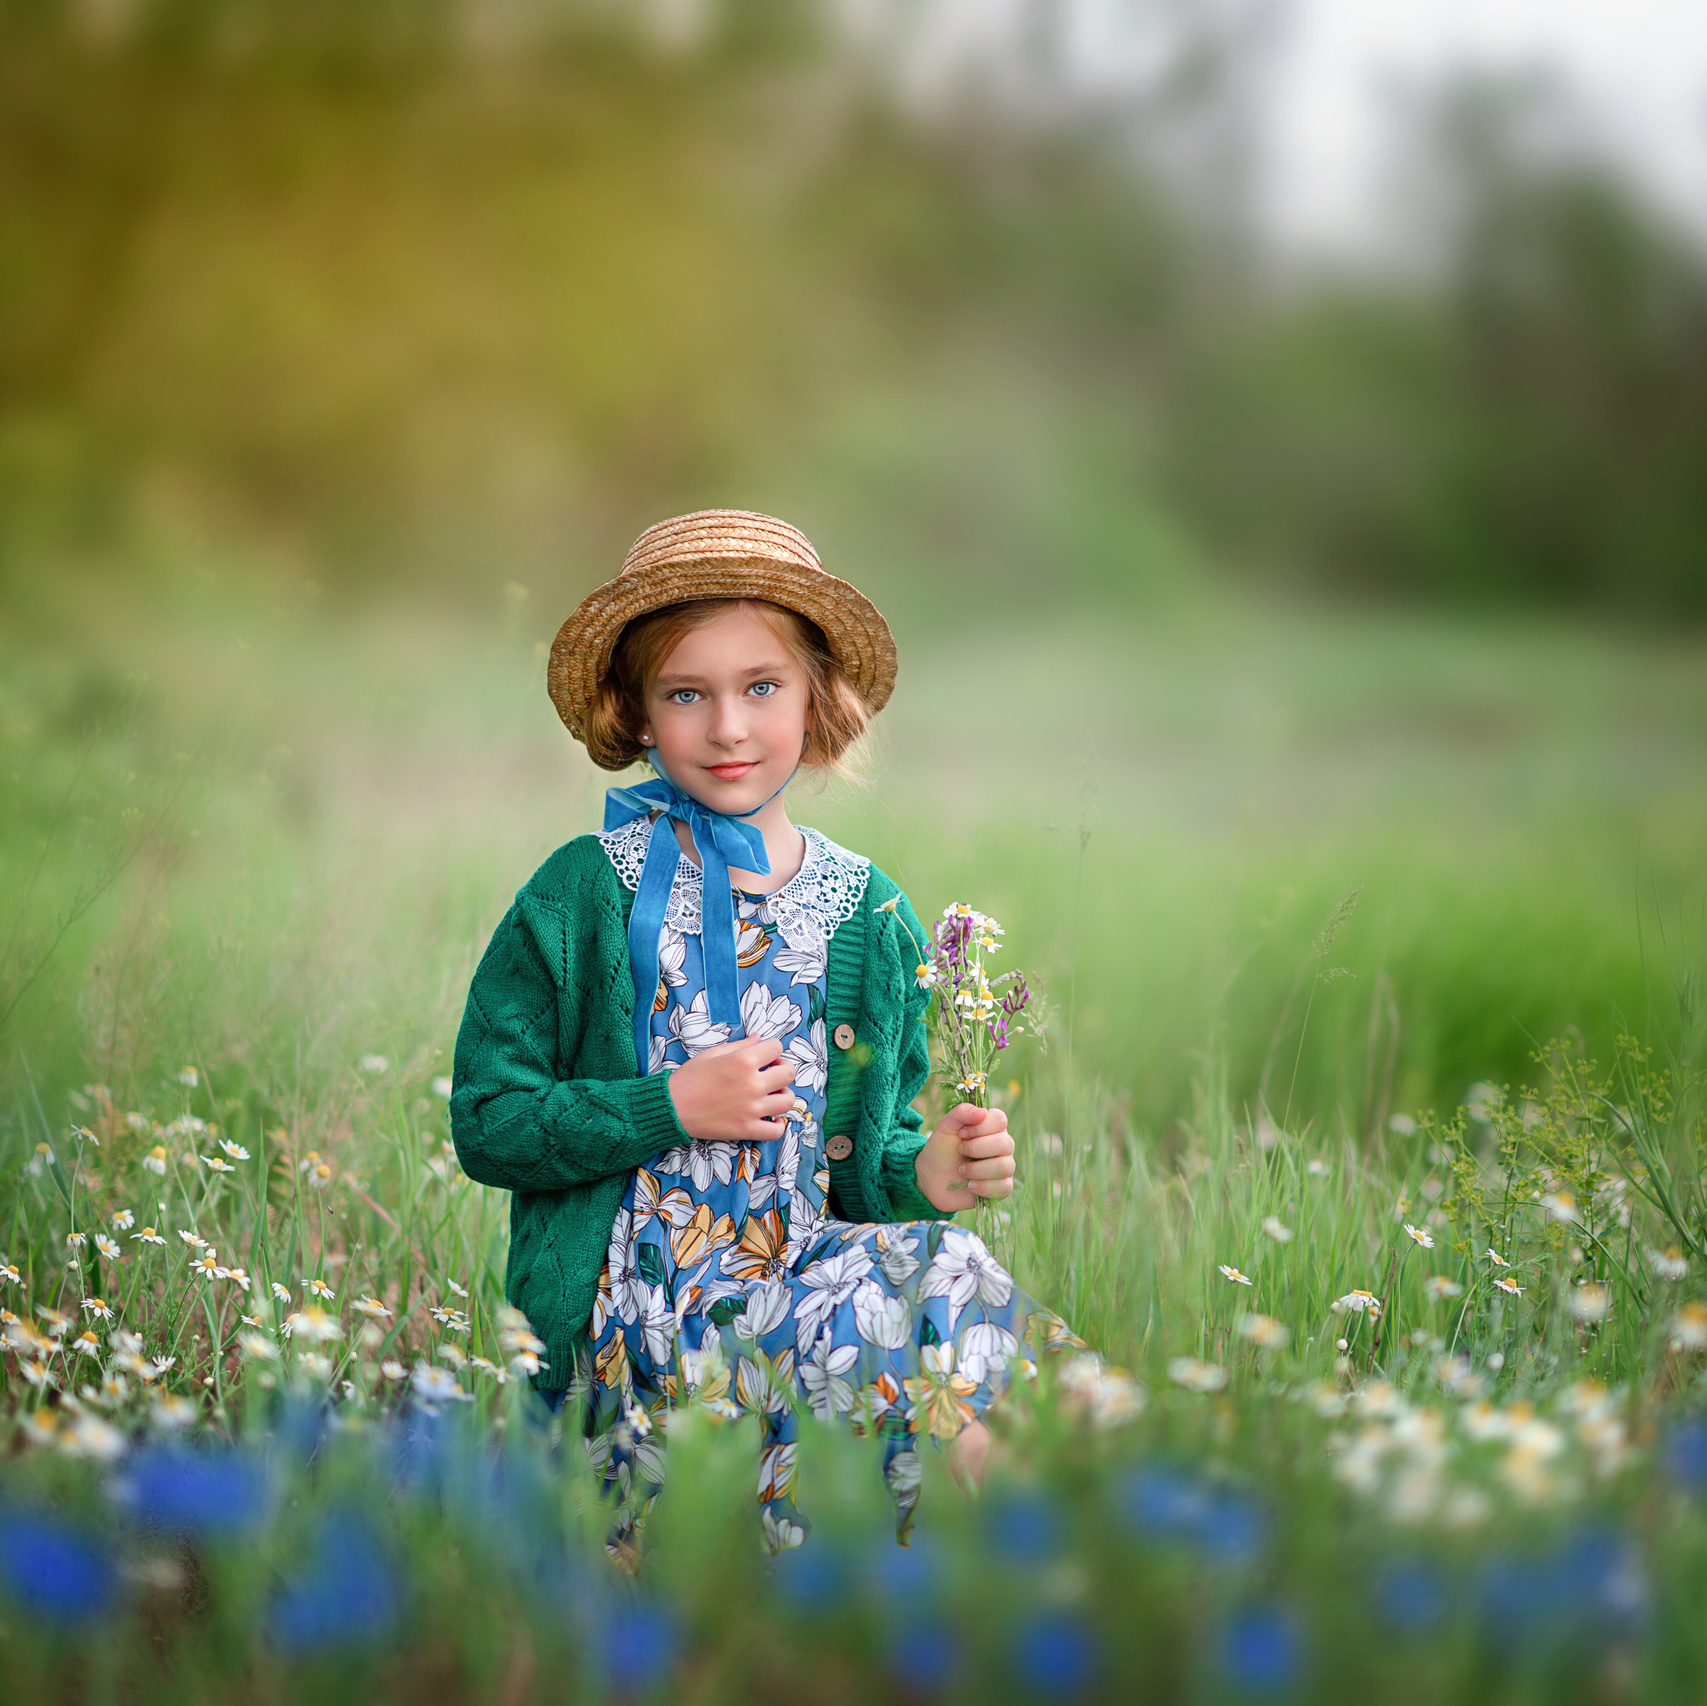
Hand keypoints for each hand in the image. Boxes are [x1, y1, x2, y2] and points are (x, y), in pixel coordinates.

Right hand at [666, 1035, 799, 1141]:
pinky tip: (770, 1118)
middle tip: (771, 1073)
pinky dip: (778, 1125)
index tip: (765, 1056)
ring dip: (783, 1095)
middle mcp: (752, 1084)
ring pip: (788, 1101)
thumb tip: (759, 1038)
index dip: (772, 1049)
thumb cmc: (690, 1077)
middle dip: (782, 1069)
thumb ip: (740, 1045)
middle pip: (789, 1073)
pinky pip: (776, 1131)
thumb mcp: (713, 1053)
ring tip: (772, 1095)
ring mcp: (751, 1109)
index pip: (777, 1047)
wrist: (671, 1107)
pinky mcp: (746, 1129)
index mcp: (743, 1060)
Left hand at [914, 1103, 1015, 1212]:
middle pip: (1005, 1144)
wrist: (932, 1179)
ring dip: (977, 1169)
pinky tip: (970, 1185)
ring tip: (961, 1170)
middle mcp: (1002, 1145)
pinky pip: (1005, 1187)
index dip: (981, 1127)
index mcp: (991, 1127)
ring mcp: (1004, 1166)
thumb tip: (981, 1112)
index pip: (1000, 1120)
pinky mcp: (1002, 1187)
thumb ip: (961, 1113)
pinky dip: (983, 1187)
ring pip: (1004, 1166)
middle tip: (960, 1151)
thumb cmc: (942, 1149)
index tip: (962, 1133)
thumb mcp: (946, 1127)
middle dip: (977, 1149)